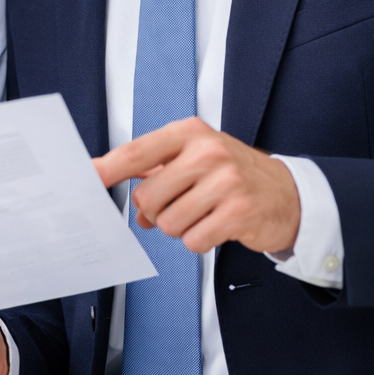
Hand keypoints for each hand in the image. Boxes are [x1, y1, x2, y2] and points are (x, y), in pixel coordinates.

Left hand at [93, 117, 300, 254]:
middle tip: (178, 205)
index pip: (137, 152)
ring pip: (169, 223)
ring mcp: (225, 181)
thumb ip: (157, 173)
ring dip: (180, 228)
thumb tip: (125, 199)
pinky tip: (216, 226)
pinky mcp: (239, 212)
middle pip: (148, 197)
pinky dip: (199, 240)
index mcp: (190, 133)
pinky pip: (194, 240)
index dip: (108, 169)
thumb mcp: (196, 158)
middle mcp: (207, 152)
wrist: (288, 193)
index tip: (86, 178)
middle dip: (156, 211)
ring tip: (202, 214)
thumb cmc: (233, 174)